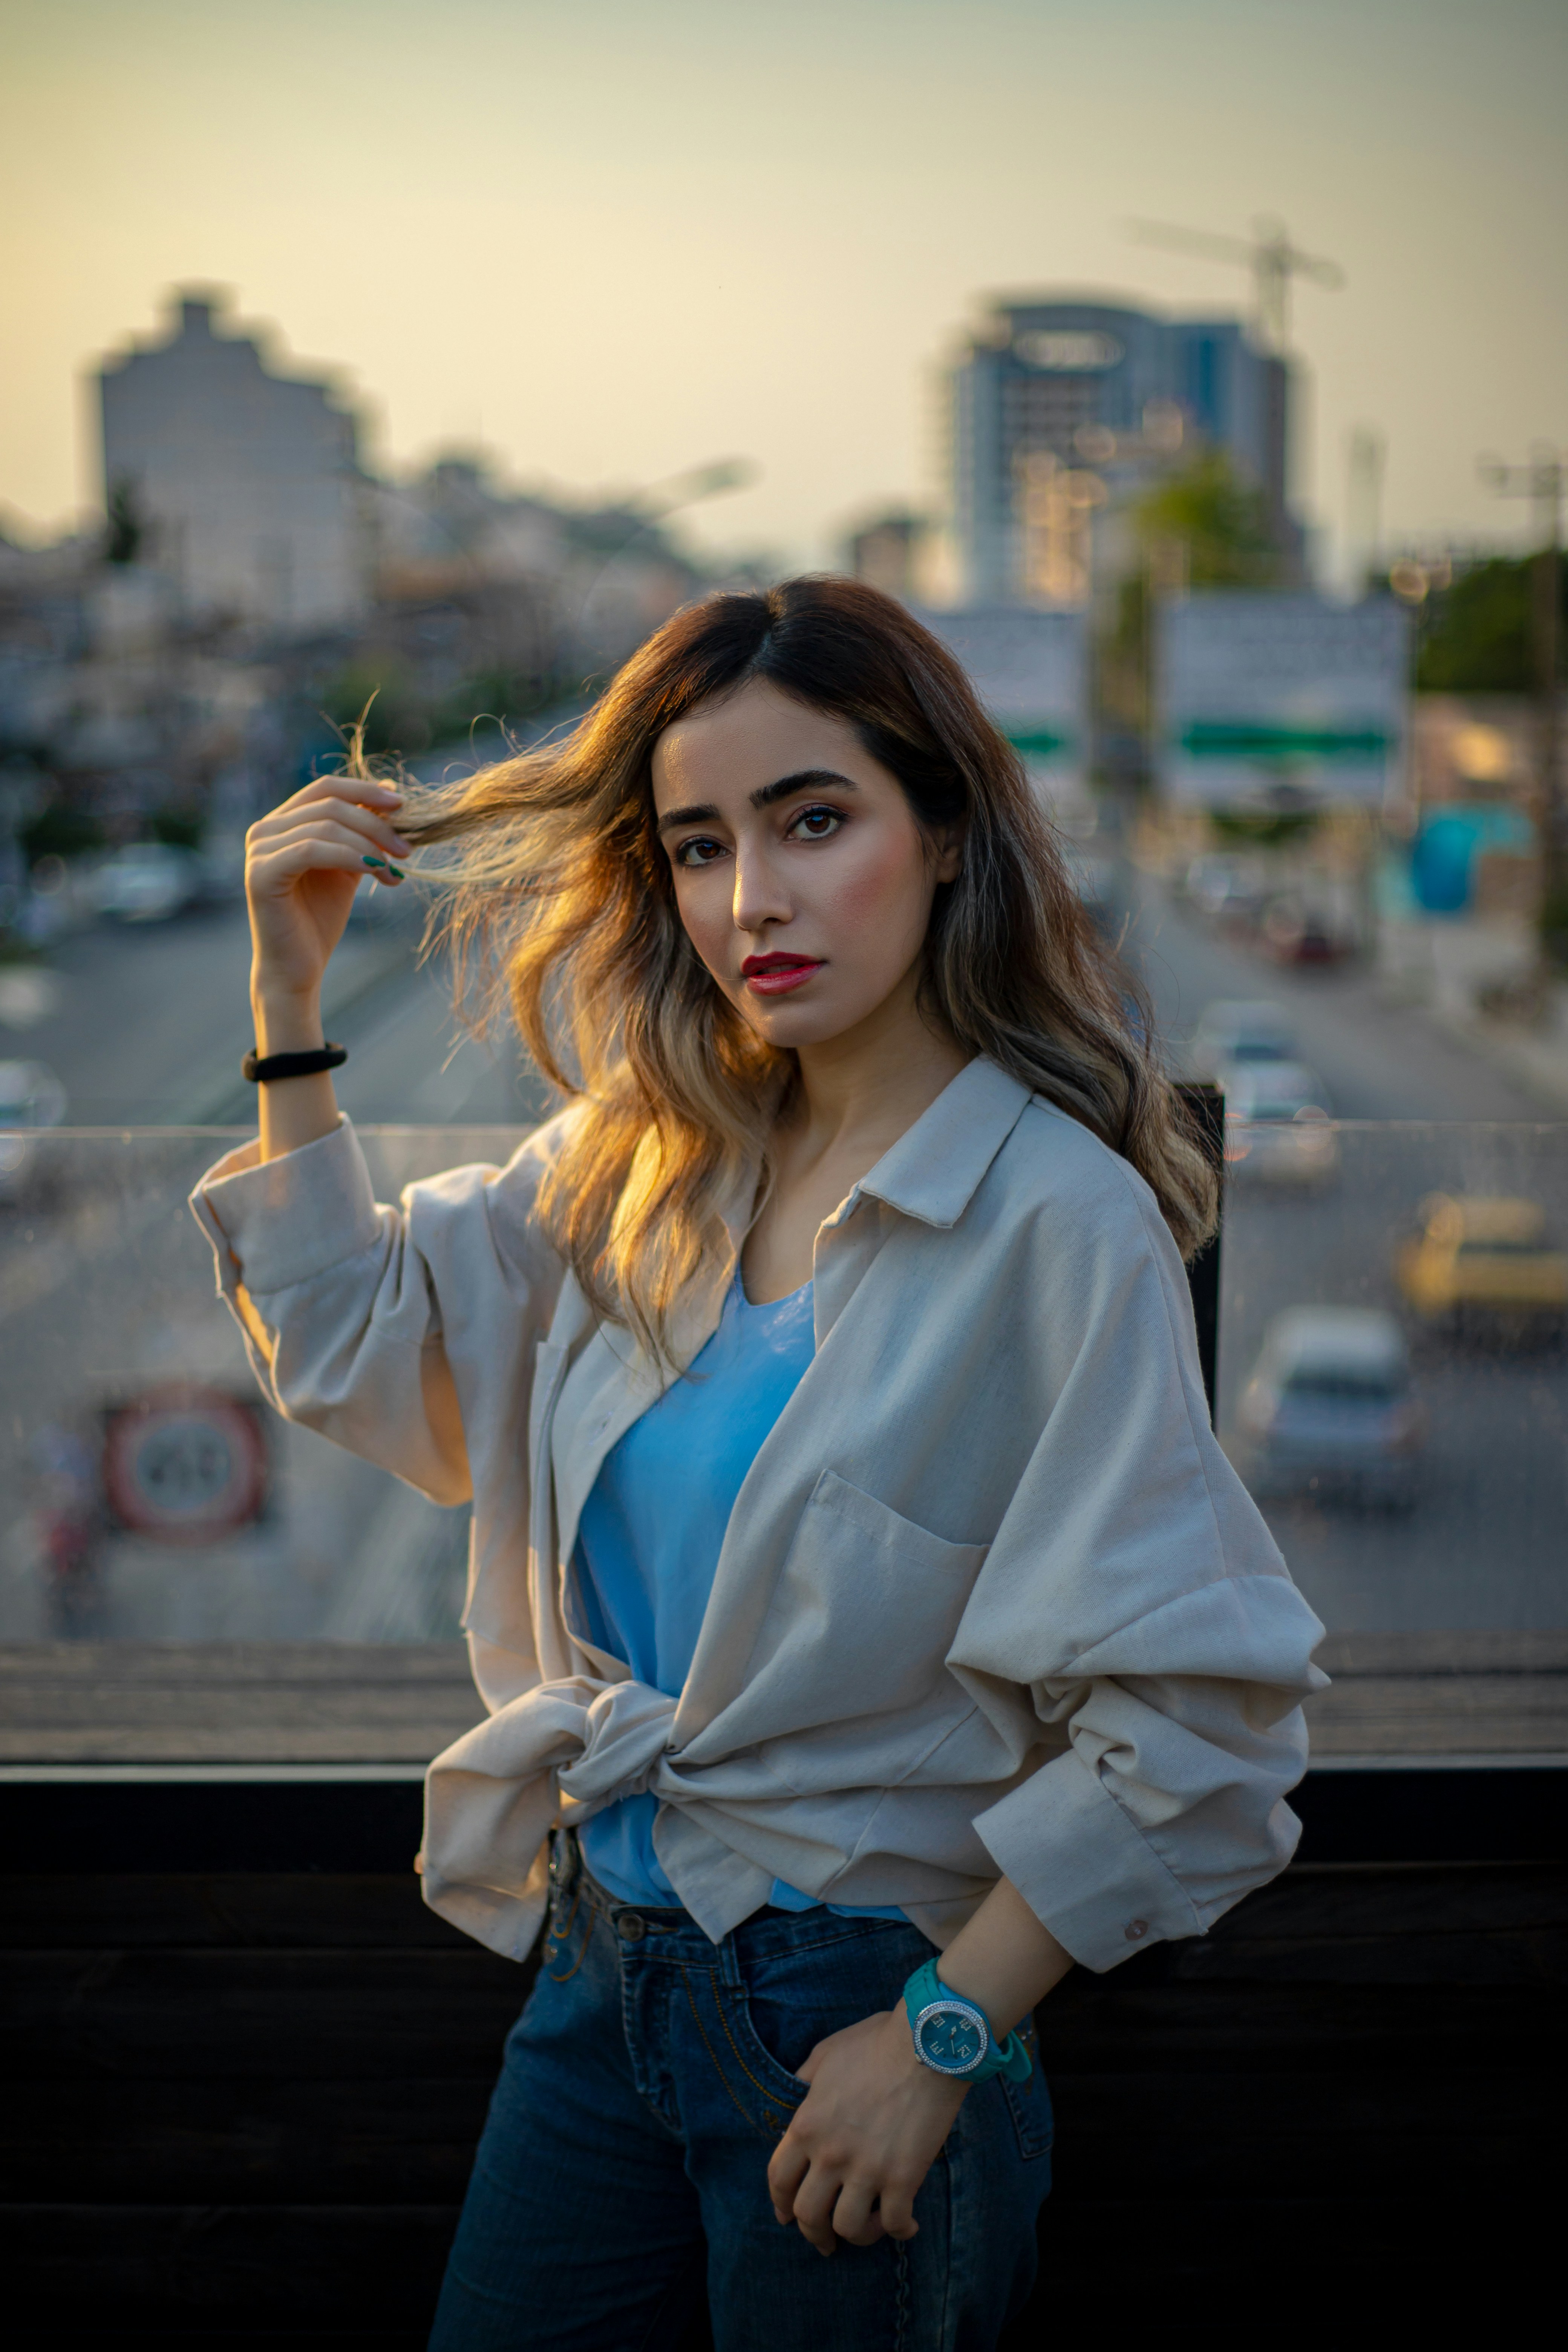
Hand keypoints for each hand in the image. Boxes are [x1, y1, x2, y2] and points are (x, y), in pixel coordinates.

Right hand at [245, 776, 411, 1018]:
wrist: (297, 968)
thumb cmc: (319, 919)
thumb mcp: (348, 866)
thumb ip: (361, 832)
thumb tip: (390, 792)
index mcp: (282, 822)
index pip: (325, 788)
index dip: (365, 790)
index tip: (403, 804)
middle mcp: (264, 830)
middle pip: (329, 805)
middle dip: (375, 823)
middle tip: (407, 849)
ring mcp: (258, 850)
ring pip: (324, 826)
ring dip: (368, 845)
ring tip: (393, 870)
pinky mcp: (260, 874)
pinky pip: (310, 850)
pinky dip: (349, 855)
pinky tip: (374, 869)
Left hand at [766, 2008, 965, 2255]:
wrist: (926, 2045)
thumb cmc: (876, 2043)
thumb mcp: (825, 2055)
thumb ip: (804, 2082)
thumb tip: (795, 2098)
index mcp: (806, 2125)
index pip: (779, 2180)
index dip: (780, 2203)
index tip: (787, 2216)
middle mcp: (830, 2154)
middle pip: (808, 2214)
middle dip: (814, 2233)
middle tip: (825, 2240)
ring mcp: (866, 2169)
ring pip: (847, 2227)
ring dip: (856, 2235)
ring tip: (868, 2228)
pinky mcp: (902, 2178)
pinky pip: (894, 2223)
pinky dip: (900, 2230)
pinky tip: (907, 2225)